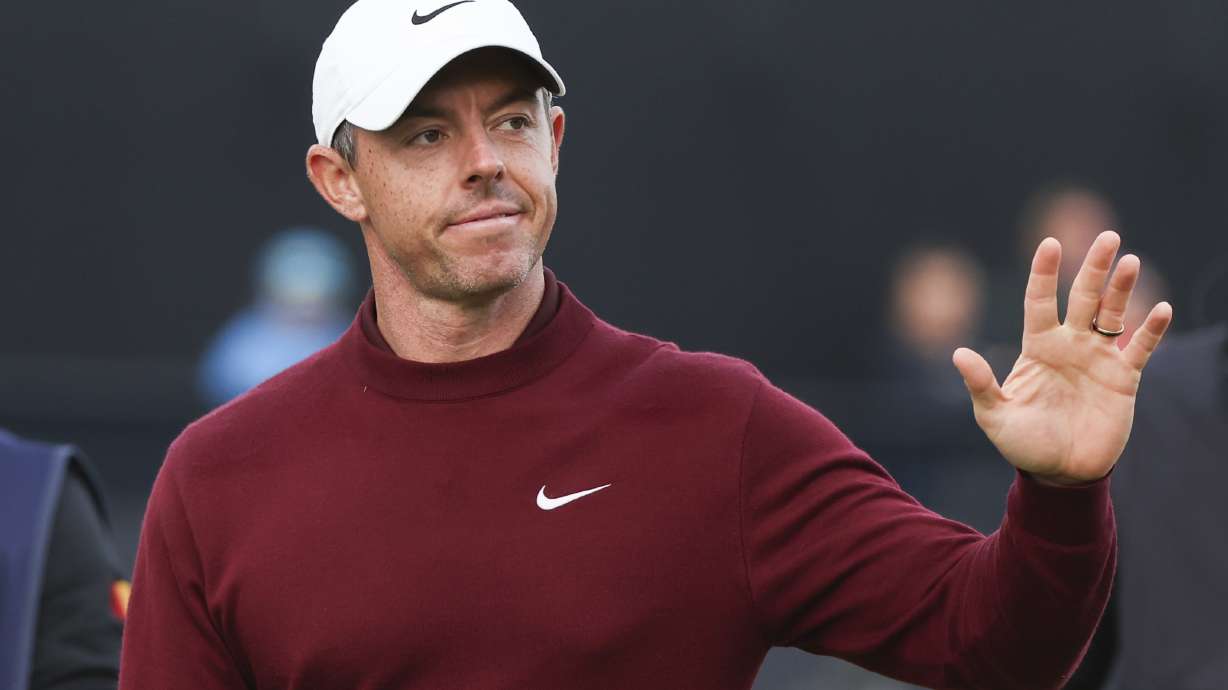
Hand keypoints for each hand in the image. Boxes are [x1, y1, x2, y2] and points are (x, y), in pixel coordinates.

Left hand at [952, 231, 1172, 484]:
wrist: (1060, 473)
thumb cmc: (1023, 443)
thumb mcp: (995, 416)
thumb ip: (981, 384)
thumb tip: (958, 353)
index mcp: (1038, 347)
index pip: (1041, 301)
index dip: (1045, 273)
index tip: (1050, 243)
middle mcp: (1070, 345)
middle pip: (1084, 297)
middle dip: (1095, 268)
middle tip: (1108, 237)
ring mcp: (1098, 359)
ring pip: (1113, 314)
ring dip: (1123, 289)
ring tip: (1130, 261)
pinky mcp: (1123, 378)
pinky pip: (1140, 348)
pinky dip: (1151, 329)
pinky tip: (1160, 309)